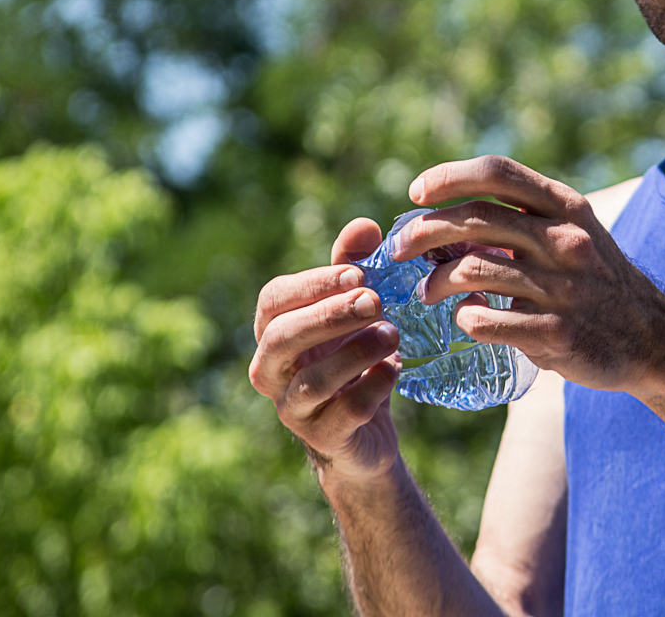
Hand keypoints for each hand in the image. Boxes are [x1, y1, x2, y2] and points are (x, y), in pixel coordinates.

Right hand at [249, 217, 401, 480]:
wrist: (366, 429)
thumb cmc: (352, 355)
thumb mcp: (352, 308)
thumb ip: (353, 267)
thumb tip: (365, 225)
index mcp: (272, 330)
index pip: (274, 299)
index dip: (313, 284)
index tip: (358, 274)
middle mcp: (270, 370)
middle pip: (282, 338)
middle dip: (329, 316)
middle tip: (375, 300)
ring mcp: (292, 408)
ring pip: (311, 382)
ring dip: (354, 354)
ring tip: (392, 334)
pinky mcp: (322, 439)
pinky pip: (342, 415)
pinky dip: (370, 390)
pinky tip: (394, 368)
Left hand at [398, 155, 664, 393]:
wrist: (652, 338)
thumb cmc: (597, 281)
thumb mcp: (573, 234)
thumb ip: (523, 222)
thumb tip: (448, 220)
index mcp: (566, 207)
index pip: (498, 173)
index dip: (449, 176)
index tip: (416, 192)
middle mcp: (565, 240)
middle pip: (474, 219)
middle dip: (422, 231)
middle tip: (398, 250)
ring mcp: (563, 288)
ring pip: (471, 271)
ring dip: (435, 281)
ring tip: (426, 292)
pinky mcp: (557, 333)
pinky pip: (486, 321)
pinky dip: (463, 319)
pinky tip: (463, 319)